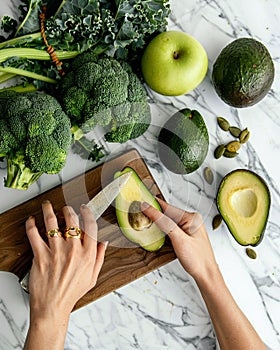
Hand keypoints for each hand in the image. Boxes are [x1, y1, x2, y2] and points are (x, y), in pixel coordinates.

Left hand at [25, 200, 106, 319]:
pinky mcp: (41, 256)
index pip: (90, 226)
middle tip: (65, 208)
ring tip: (47, 205)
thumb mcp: (93, 276)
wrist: (53, 307)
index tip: (83, 208)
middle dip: (68, 210)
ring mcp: (56, 252)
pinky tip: (32, 220)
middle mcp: (73, 250)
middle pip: (71, 220)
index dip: (87, 213)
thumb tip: (104, 241)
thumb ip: (100, 257)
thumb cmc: (71, 293)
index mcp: (87, 254)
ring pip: (52, 223)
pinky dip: (31, 224)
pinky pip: (34, 235)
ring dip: (49, 210)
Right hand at [141, 198, 218, 283]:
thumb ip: (164, 223)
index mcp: (191, 217)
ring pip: (168, 221)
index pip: (167, 207)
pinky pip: (171, 229)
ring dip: (157, 223)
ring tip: (145, 222)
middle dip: (154, 214)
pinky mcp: (185, 236)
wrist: (207, 275)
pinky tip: (156, 233)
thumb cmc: (198, 259)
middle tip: (139, 213)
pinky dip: (162, 230)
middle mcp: (190, 220)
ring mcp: (188, 228)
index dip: (153, 205)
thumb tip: (150, 209)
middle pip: (167, 213)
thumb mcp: (179, 239)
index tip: (140, 203)